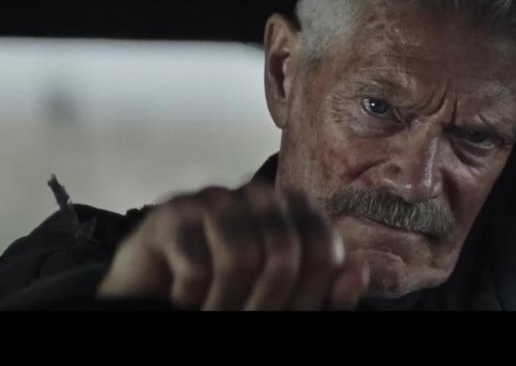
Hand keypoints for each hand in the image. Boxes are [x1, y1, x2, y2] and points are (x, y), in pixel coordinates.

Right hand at [97, 183, 367, 309]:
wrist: (158, 296)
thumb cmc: (229, 296)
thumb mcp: (285, 303)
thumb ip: (325, 294)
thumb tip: (357, 273)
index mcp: (295, 211)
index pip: (324, 250)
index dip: (310, 295)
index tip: (287, 314)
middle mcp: (259, 196)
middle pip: (284, 255)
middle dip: (264, 304)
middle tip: (240, 319)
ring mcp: (215, 199)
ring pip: (240, 258)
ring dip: (225, 303)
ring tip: (213, 311)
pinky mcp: (171, 214)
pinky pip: (196, 265)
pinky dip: (191, 297)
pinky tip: (186, 297)